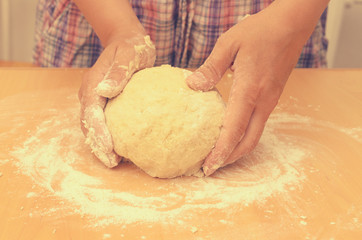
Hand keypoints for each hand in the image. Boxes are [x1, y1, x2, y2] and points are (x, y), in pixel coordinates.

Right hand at [78, 35, 155, 166]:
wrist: (128, 40)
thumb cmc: (131, 46)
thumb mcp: (129, 54)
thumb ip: (119, 71)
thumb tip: (105, 91)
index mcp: (93, 84)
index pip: (92, 113)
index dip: (99, 133)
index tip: (109, 149)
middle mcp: (90, 93)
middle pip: (88, 124)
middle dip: (98, 144)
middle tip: (112, 163)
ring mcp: (96, 98)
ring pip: (93, 125)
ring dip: (101, 144)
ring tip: (115, 161)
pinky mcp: (104, 102)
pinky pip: (102, 121)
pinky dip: (108, 136)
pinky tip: (121, 147)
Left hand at [186, 11, 307, 175]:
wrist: (290, 26)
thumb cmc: (259, 32)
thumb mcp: (229, 44)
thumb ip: (210, 67)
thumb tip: (191, 85)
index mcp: (250, 90)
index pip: (233, 130)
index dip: (220, 152)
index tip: (207, 167)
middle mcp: (263, 101)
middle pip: (247, 142)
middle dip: (228, 159)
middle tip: (209, 168)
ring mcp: (269, 101)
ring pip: (254, 136)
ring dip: (236, 151)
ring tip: (218, 157)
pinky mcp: (271, 98)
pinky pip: (257, 125)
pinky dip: (242, 138)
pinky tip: (229, 136)